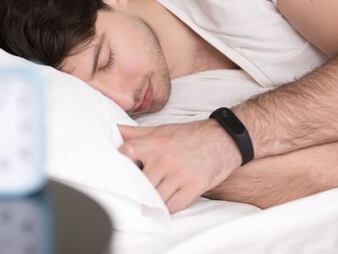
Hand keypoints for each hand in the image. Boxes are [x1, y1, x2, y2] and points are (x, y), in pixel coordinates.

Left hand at [118, 120, 240, 212]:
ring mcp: (178, 175)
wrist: (222, 139)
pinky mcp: (193, 187)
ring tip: (150, 198)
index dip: (120, 163)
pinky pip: (173, 206)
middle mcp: (164, 159)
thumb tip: (114, 129)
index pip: (126, 154)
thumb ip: (136, 133)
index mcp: (154, 144)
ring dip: (152, 199)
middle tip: (135, 190)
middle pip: (139, 181)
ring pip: (155, 197)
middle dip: (137, 187)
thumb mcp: (161, 130)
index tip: (120, 170)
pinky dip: (167, 207)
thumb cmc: (189, 135)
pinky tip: (166, 202)